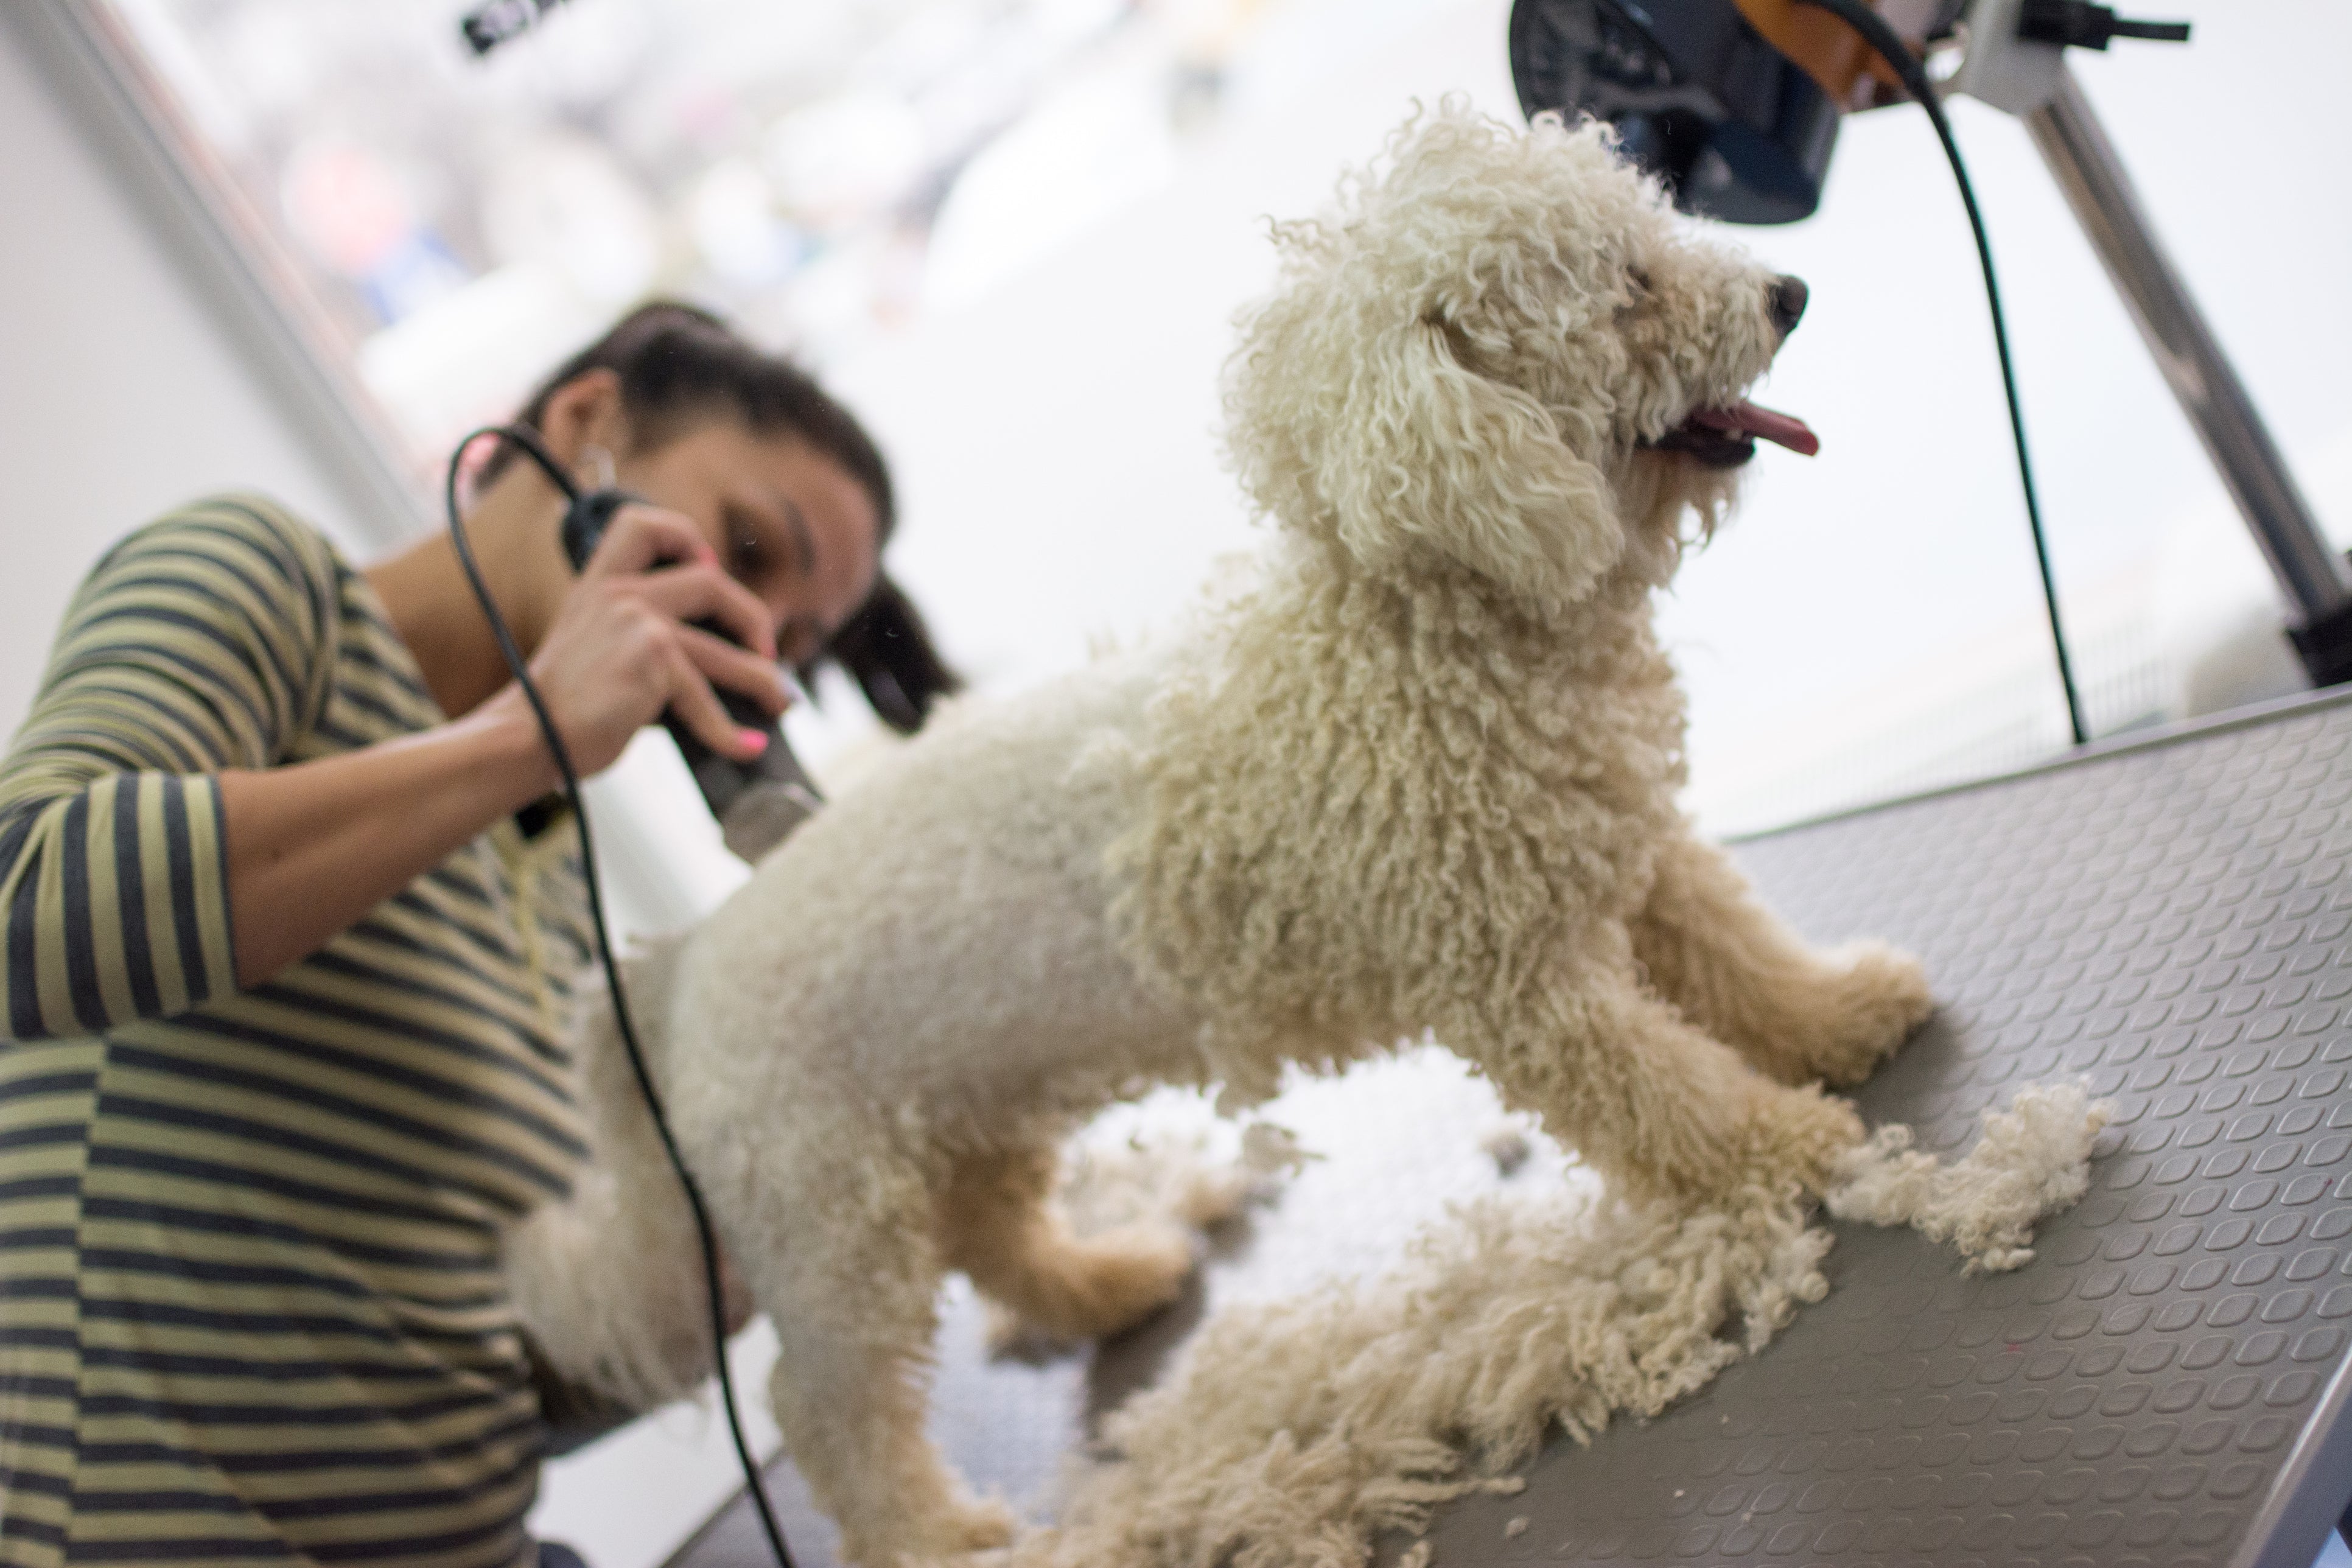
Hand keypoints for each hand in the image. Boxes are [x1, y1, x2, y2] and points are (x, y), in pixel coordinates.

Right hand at [492, 503, 788, 780]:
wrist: (528, 737)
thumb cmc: (564, 707)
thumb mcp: (599, 648)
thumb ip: (643, 633)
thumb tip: (724, 657)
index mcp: (599, 583)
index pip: (641, 524)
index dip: (683, 535)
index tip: (707, 563)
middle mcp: (618, 592)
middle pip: (711, 582)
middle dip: (752, 618)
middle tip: (765, 651)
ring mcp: (637, 620)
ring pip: (725, 648)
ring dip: (762, 680)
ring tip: (779, 702)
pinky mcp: (652, 659)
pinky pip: (707, 697)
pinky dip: (730, 731)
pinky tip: (746, 747)